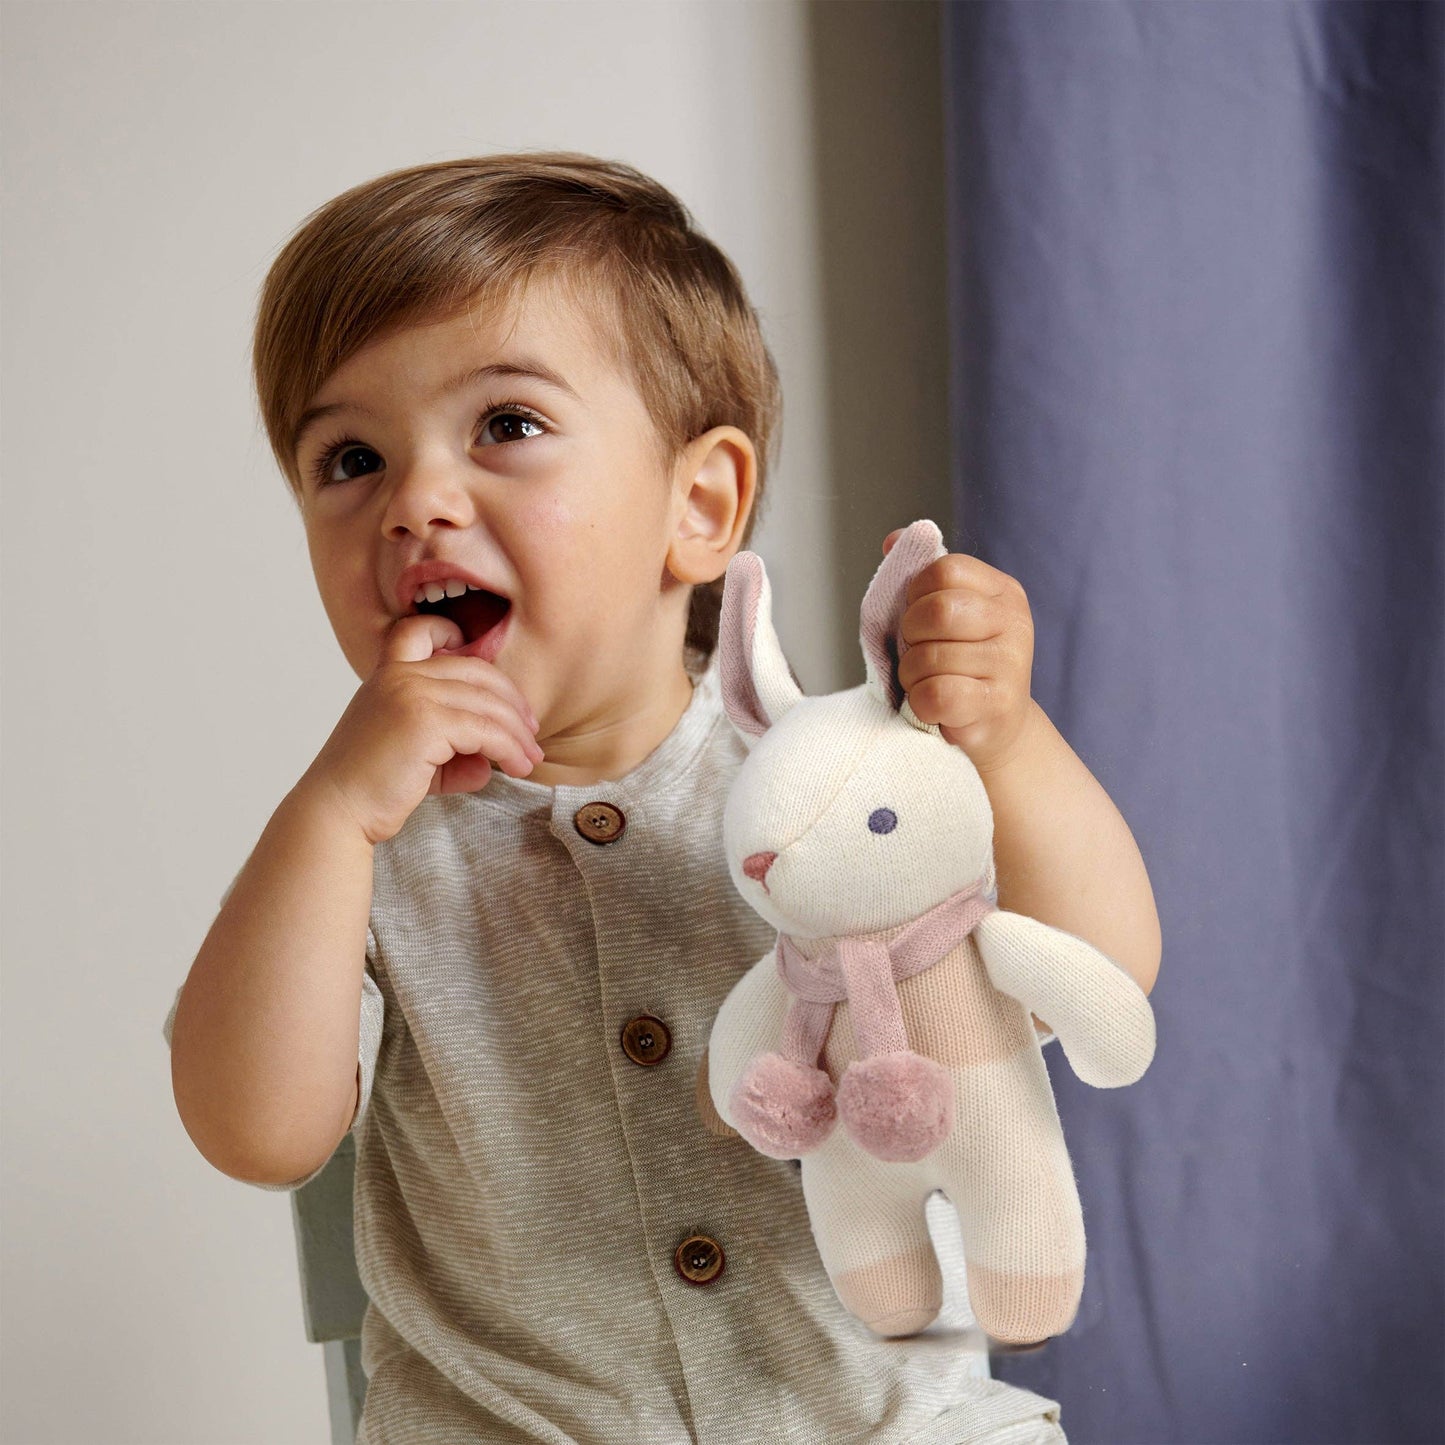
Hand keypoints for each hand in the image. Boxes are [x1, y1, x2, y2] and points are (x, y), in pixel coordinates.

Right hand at [299, 613, 543, 845]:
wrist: (338, 811)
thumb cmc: (374, 788)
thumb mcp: (417, 755)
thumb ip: (453, 748)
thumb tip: (490, 761)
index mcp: (388, 675)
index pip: (418, 631)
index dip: (451, 634)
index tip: (481, 664)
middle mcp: (399, 676)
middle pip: (476, 671)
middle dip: (512, 701)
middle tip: (530, 731)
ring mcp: (411, 693)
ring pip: (488, 703)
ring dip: (518, 733)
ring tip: (530, 758)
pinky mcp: (425, 721)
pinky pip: (486, 730)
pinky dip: (510, 748)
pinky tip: (517, 766)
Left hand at [882, 529, 1037, 773]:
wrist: (996, 727)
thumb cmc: (959, 665)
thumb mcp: (944, 616)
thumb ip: (919, 577)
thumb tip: (893, 540)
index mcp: (1002, 590)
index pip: (943, 569)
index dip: (915, 594)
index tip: (919, 619)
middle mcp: (1014, 622)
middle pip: (938, 611)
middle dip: (910, 636)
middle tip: (918, 653)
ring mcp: (1011, 664)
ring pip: (930, 657)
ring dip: (912, 676)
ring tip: (927, 683)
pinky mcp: (998, 704)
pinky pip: (937, 694)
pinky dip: (921, 703)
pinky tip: (933, 706)